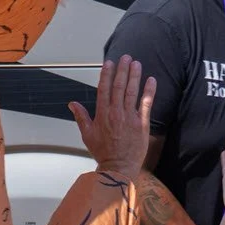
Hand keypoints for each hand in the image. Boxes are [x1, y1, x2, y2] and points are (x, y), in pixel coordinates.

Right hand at [70, 56, 156, 179]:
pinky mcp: (142, 124)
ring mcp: (130, 118)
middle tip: (126, 57)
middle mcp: (116, 113)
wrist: (118, 167)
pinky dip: (149, 92)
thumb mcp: (87, 134)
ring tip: (136, 63)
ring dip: (134, 76)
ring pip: (132, 92)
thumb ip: (81, 117)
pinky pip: (147, 104)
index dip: (107, 74)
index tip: (110, 63)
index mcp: (102, 114)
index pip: (104, 89)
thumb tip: (72, 104)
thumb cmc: (103, 152)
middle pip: (119, 86)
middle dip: (122, 70)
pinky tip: (152, 80)